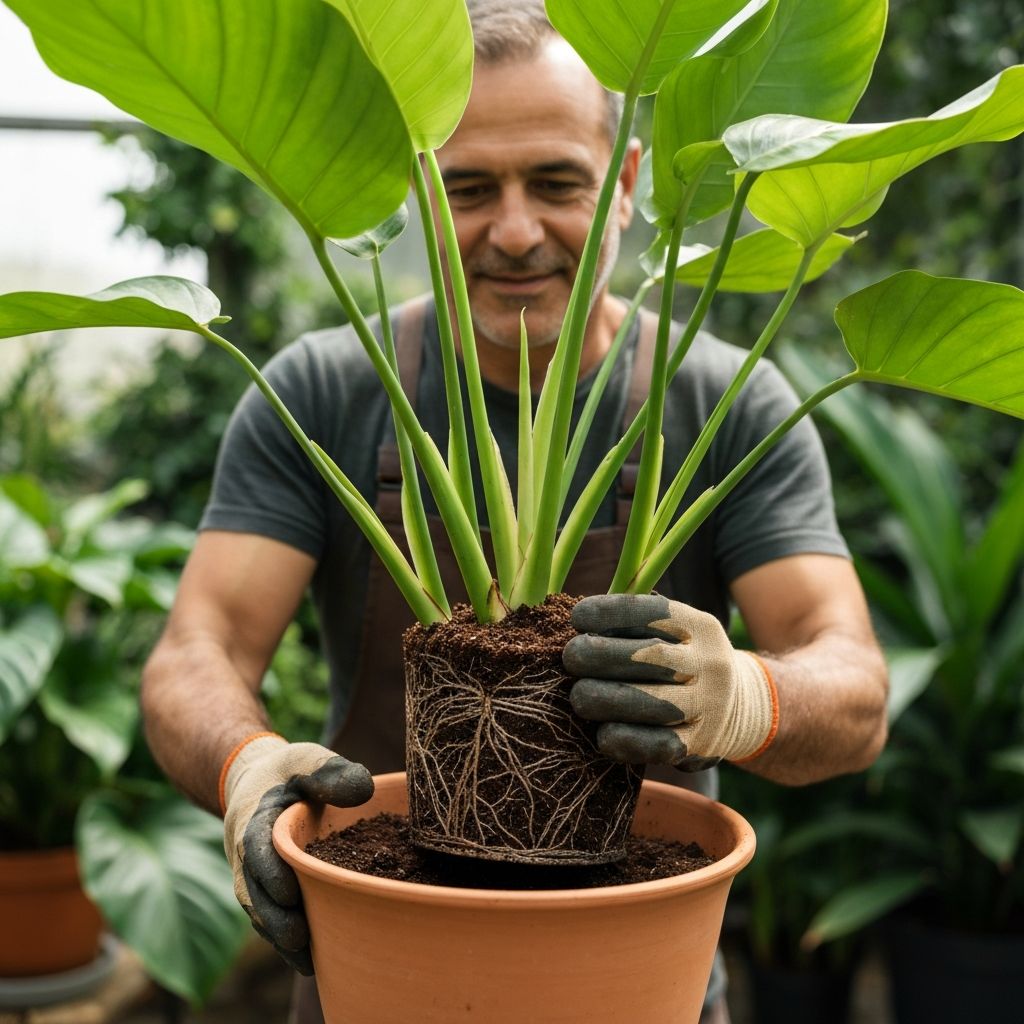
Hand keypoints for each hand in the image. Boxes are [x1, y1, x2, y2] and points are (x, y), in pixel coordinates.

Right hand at [221, 736, 373, 973]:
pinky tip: (313, 960)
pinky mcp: (268, 892)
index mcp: (255, 822)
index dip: (269, 873)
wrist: (261, 784)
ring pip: (262, 914)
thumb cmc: (290, 772)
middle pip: (255, 893)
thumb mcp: (307, 760)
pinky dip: (286, 941)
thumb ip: (331, 771)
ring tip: (307, 959)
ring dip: (281, 937)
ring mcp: (255, 879)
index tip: (289, 892)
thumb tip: (364, 791)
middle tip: (300, 936)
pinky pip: (272, 920)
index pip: (256, 850)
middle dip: (275, 918)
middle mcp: (249, 856)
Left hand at [563, 594, 777, 768]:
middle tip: (572, 657)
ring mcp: (708, 706)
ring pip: (650, 702)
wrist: (740, 706)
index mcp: (700, 627)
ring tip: (578, 695)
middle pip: (650, 656)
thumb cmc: (682, 660)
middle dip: (599, 655)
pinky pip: (655, 745)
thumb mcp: (675, 632)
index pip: (653, 613)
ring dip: (603, 698)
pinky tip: (601, 732)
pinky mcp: (699, 746)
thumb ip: (634, 623)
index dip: (609, 612)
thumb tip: (576, 620)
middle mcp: (710, 664)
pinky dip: (622, 739)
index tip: (577, 617)